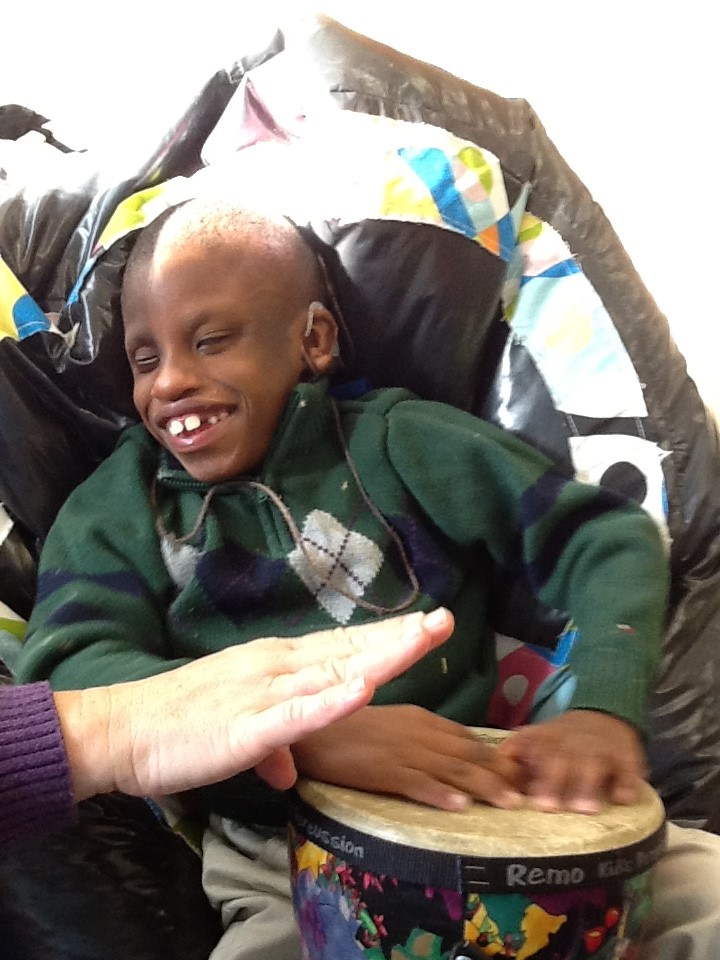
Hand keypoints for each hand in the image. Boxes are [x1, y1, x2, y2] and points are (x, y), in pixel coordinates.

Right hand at [54, 607, 453, 800]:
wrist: (123, 730)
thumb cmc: (180, 725)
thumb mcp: (239, 729)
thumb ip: (272, 740)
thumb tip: (288, 765)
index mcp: (276, 663)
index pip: (341, 645)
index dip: (386, 637)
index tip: (425, 625)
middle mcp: (276, 667)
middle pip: (348, 649)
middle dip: (399, 638)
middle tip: (443, 620)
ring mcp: (262, 693)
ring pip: (330, 673)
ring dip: (377, 658)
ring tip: (419, 641)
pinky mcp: (245, 727)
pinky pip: (295, 715)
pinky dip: (331, 702)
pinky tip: (360, 689)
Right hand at [292, 704, 523, 810]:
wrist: (308, 727)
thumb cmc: (345, 727)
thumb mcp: (391, 726)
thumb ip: (420, 736)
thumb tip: (451, 756)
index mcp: (421, 719)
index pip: (468, 738)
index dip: (498, 757)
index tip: (524, 775)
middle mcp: (418, 732)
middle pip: (469, 754)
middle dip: (502, 774)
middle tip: (533, 794)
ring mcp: (402, 751)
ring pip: (451, 769)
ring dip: (484, 786)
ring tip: (511, 804)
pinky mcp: (381, 769)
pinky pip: (416, 783)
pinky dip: (439, 793)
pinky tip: (460, 806)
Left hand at [496, 710, 647, 813]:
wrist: (603, 715)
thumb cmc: (561, 740)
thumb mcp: (535, 740)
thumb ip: (514, 756)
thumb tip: (489, 778)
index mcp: (545, 740)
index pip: (532, 752)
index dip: (524, 772)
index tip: (521, 796)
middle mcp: (570, 743)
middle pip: (560, 759)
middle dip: (553, 782)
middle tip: (548, 808)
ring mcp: (599, 749)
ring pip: (593, 763)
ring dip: (588, 785)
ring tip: (587, 810)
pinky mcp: (626, 756)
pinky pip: (629, 767)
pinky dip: (628, 782)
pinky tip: (624, 798)